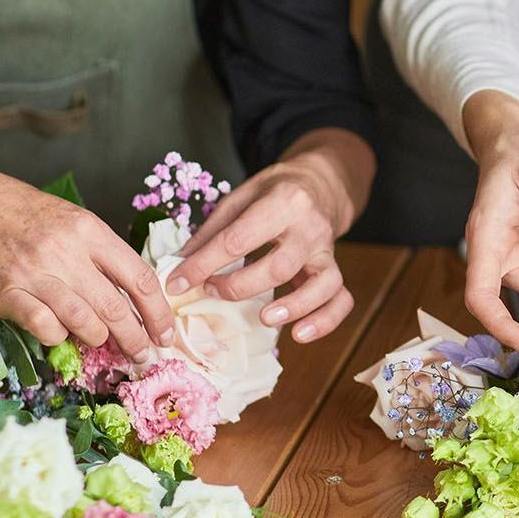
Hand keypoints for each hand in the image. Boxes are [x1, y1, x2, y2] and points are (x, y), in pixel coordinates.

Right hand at [0, 157, 174, 357]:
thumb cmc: (22, 212)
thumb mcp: (71, 219)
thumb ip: (100, 254)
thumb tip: (133, 296)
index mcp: (89, 230)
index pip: (139, 278)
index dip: (158, 313)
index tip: (164, 333)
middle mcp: (65, 252)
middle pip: (116, 308)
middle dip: (135, 338)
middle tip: (141, 354)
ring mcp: (35, 274)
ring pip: (84, 322)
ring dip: (97, 339)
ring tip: (99, 340)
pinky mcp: (6, 293)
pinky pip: (46, 328)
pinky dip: (58, 337)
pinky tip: (58, 332)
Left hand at [167, 129, 372, 343]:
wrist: (320, 184)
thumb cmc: (275, 192)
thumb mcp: (240, 197)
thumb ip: (212, 231)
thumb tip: (179, 264)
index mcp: (281, 202)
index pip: (238, 240)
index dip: (203, 265)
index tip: (177, 283)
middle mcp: (309, 228)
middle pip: (279, 266)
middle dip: (240, 287)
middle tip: (213, 291)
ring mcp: (326, 251)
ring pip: (321, 284)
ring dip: (293, 307)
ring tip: (265, 320)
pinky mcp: (335, 268)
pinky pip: (341, 299)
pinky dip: (325, 321)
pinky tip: (299, 333)